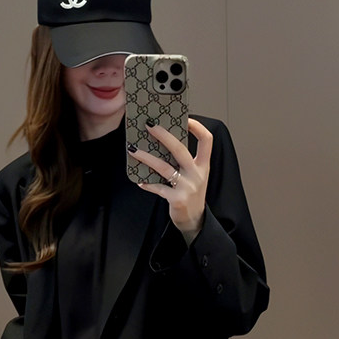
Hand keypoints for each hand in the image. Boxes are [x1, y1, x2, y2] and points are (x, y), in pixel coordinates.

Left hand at [130, 117, 212, 234]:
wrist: (194, 220)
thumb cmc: (191, 194)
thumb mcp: (194, 175)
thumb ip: (184, 161)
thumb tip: (162, 142)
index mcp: (203, 165)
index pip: (206, 140)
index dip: (197, 127)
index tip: (186, 118)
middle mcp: (197, 174)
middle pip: (180, 149)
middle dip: (163, 135)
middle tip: (149, 125)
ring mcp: (187, 187)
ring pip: (164, 167)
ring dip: (146, 157)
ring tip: (133, 149)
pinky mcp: (177, 199)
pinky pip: (158, 187)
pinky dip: (147, 183)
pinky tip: (139, 180)